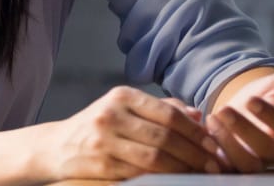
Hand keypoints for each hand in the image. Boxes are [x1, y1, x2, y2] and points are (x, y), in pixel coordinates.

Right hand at [38, 86, 222, 181]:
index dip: (195, 131)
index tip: (214, 144)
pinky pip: (139, 174)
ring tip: (201, 174)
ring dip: (183, 169)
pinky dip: (163, 179)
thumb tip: (199, 115)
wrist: (58, 146)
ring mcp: (104, 140)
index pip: (168, 113)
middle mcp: (112, 114)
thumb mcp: (125, 108)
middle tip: (215, 164)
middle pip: (165, 136)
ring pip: (155, 157)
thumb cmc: (100, 126)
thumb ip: (161, 108)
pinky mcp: (101, 164)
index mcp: (122, 96)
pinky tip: (176, 181)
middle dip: (195, 153)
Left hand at [206, 68, 273, 172]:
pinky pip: (226, 169)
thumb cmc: (262, 96)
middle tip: (225, 110)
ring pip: (247, 164)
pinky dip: (213, 155)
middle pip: (266, 150)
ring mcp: (255, 161)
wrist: (239, 108)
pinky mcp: (233, 166)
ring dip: (228, 143)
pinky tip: (202, 135)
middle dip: (244, 130)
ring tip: (212, 118)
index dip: (270, 116)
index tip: (252, 99)